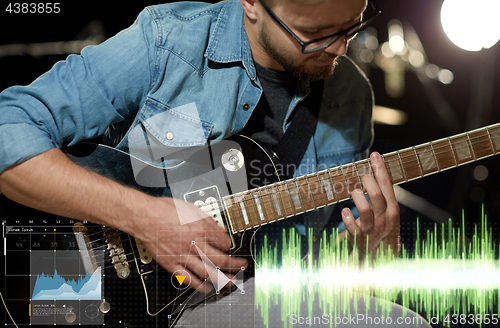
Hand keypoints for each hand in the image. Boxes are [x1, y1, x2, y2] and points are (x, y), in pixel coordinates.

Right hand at [131, 197, 247, 291]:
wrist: (143, 216)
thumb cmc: (164, 210)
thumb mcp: (191, 208)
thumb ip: (208, 220)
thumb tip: (220, 229)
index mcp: (201, 229)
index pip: (224, 242)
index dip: (230, 245)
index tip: (230, 247)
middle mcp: (195, 244)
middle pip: (221, 260)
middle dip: (236, 266)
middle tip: (242, 267)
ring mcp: (183, 256)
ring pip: (208, 273)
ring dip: (223, 279)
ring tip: (232, 282)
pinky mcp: (172, 264)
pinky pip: (189, 279)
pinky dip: (200, 286)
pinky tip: (208, 288)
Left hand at [341, 152, 399, 260]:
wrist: (377, 266)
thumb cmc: (380, 237)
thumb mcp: (386, 218)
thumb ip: (381, 201)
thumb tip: (372, 177)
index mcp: (392, 213)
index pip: (388, 187)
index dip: (381, 170)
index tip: (374, 156)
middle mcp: (385, 222)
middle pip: (377, 195)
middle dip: (368, 181)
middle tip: (361, 176)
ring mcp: (372, 232)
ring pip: (365, 209)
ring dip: (357, 197)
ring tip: (354, 192)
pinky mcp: (358, 241)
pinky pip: (352, 227)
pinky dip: (347, 218)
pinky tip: (344, 213)